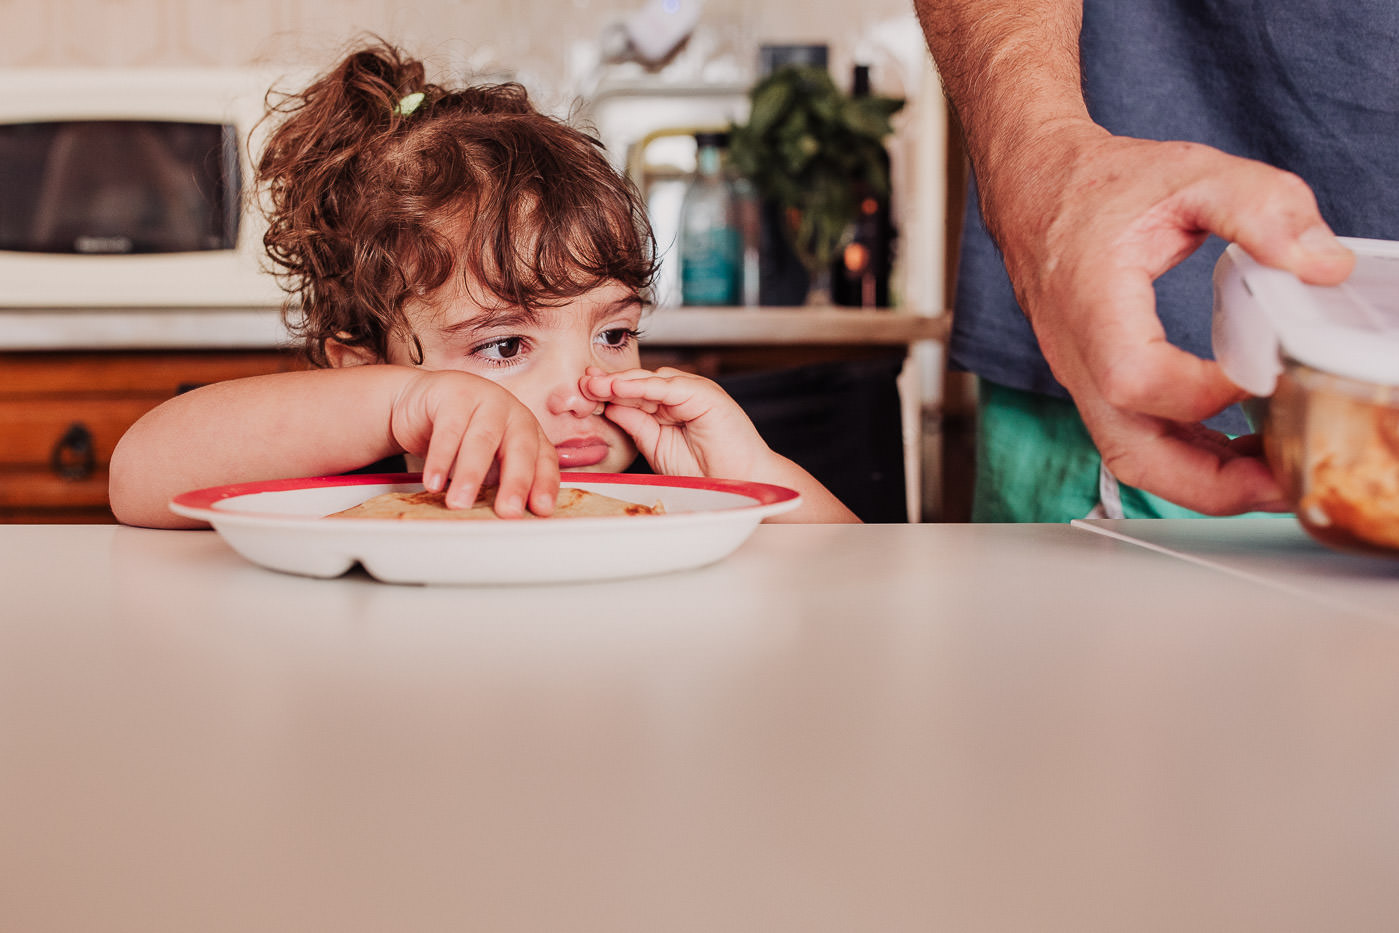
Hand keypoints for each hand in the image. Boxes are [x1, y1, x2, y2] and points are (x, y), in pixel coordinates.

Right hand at [390, 369, 558, 516]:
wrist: (420, 401)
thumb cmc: (460, 436)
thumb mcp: (486, 460)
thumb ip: (499, 482)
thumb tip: (505, 519)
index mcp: (528, 430)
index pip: (544, 459)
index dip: (545, 484)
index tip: (542, 510)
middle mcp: (513, 412)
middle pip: (520, 447)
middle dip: (516, 482)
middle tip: (508, 512)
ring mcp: (485, 398)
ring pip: (482, 439)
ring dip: (471, 475)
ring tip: (459, 503)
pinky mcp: (453, 392)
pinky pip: (447, 430)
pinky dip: (439, 459)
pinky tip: (433, 482)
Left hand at [579, 366, 769, 477]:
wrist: (740, 483)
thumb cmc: (705, 471)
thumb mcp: (656, 445)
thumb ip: (635, 424)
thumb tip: (608, 406)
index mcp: (668, 408)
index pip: (631, 394)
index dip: (605, 392)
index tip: (579, 393)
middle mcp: (680, 396)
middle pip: (637, 384)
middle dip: (607, 384)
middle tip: (579, 384)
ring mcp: (694, 392)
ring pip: (650, 381)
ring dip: (620, 382)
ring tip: (593, 384)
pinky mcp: (706, 394)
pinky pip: (669, 387)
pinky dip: (643, 386)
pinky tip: (619, 387)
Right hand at [982, 124, 1355, 513]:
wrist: (1035, 191)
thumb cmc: (1097, 187)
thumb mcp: (1190, 174)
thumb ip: (1262, 208)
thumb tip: (1324, 263)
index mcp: (1092, 307)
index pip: (1137, 380)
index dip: (1206, 394)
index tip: (1268, 376)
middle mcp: (1079, 358)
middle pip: (1133, 453)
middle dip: (1211, 484)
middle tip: (1282, 482)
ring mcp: (1084, 380)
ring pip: (1135, 460)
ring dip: (1205, 483)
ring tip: (1274, 474)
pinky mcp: (1098, 386)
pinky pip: (1139, 442)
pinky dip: (1191, 460)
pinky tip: (1241, 449)